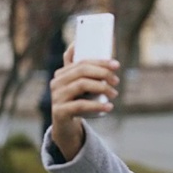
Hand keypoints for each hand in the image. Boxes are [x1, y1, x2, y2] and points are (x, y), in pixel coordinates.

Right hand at [50, 44, 120, 160]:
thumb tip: (81, 46)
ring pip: (81, 85)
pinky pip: (80, 105)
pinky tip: (109, 107)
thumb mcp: (78, 85)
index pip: (82, 62)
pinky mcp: (60, 111)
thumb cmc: (77, 102)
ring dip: (102, 87)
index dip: (100, 62)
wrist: (65, 127)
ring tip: (114, 94)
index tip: (116, 65)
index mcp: (62, 73)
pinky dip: (97, 106)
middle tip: (116, 81)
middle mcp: (56, 83)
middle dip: (103, 73)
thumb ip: (81, 68)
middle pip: (82, 71)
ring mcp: (56, 97)